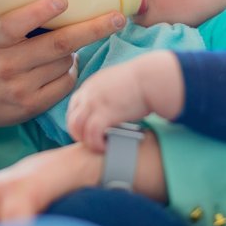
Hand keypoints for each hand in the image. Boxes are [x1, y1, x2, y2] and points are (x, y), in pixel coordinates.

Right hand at [0, 0, 125, 148]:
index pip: (14, 25)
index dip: (38, 12)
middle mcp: (6, 66)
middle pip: (57, 45)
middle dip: (91, 29)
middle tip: (117, 16)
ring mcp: (20, 88)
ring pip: (65, 62)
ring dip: (75, 48)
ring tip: (67, 40)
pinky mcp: (32, 106)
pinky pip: (66, 83)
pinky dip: (71, 69)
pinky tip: (63, 62)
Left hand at [67, 51, 184, 151]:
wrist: (153, 78)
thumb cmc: (143, 82)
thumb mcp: (117, 83)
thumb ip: (108, 94)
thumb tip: (112, 108)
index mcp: (91, 85)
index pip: (74, 108)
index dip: (79, 123)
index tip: (89, 132)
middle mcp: (89, 93)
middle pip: (72, 119)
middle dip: (80, 134)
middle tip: (94, 143)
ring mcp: (95, 102)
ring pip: (77, 127)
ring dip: (86, 140)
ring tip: (99, 146)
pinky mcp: (105, 112)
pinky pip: (92, 133)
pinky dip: (96, 144)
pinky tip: (106, 147)